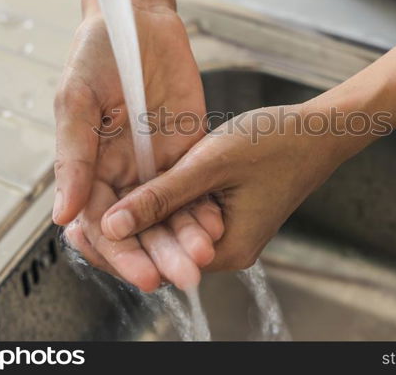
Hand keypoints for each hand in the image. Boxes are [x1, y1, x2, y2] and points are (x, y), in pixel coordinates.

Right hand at [54, 0, 222, 290]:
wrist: (140, 18)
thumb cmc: (97, 53)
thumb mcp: (76, 101)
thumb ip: (73, 158)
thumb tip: (63, 216)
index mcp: (90, 168)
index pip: (104, 224)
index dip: (122, 253)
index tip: (144, 275)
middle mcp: (124, 172)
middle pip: (141, 227)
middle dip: (160, 255)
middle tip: (183, 277)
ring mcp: (157, 162)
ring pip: (171, 213)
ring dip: (185, 239)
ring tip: (205, 260)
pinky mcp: (187, 148)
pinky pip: (196, 186)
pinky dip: (205, 207)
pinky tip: (217, 226)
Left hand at [99, 105, 350, 269]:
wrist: (321, 130)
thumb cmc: (276, 143)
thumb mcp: (211, 166)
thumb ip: (161, 198)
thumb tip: (112, 226)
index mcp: (224, 251)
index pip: (154, 264)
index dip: (112, 249)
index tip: (76, 230)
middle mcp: (224, 251)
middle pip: (159, 251)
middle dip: (119, 236)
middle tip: (75, 220)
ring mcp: (227, 234)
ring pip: (169, 233)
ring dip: (136, 219)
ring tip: (94, 205)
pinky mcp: (228, 215)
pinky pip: (184, 217)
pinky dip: (159, 206)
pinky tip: (132, 191)